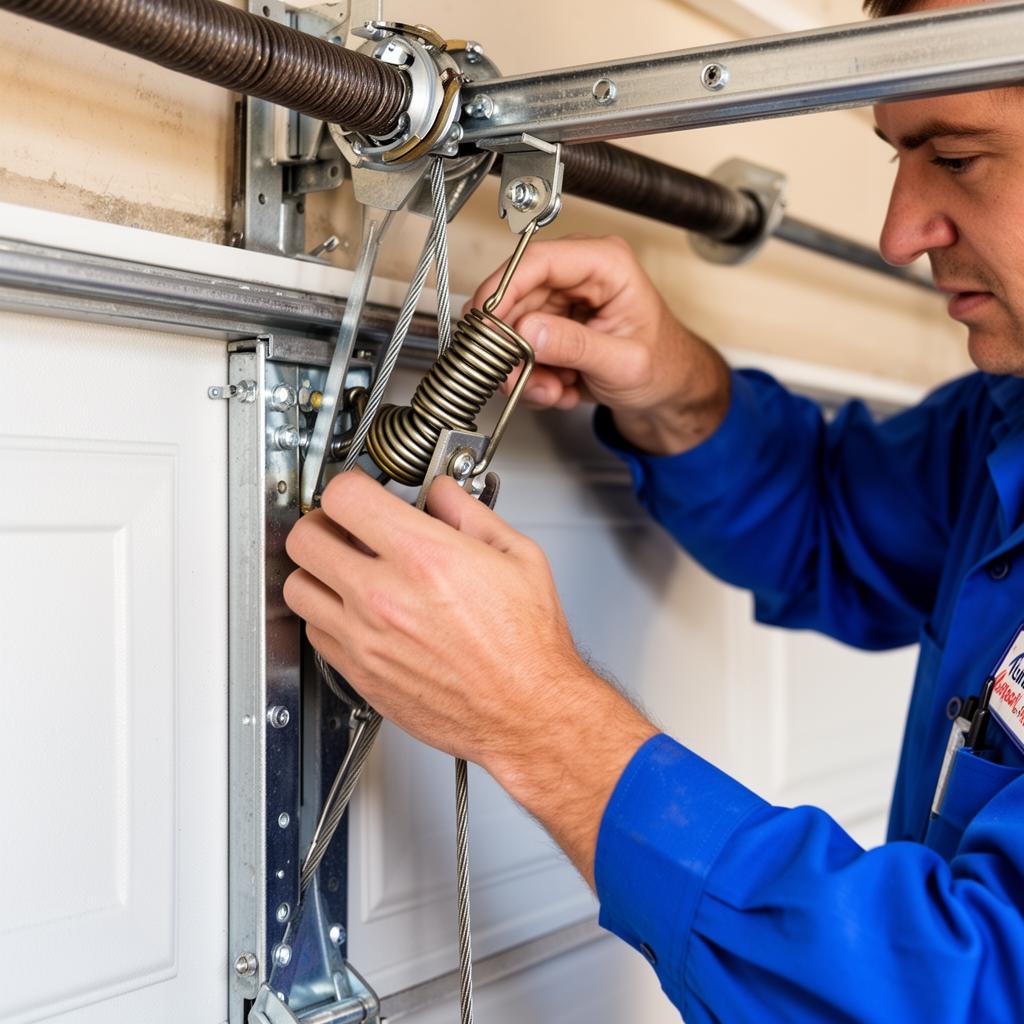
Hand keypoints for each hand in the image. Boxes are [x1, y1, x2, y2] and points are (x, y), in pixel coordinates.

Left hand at [283, 470, 656, 883]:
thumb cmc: (528, 646)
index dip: (349, 486)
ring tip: (344, 569)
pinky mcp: (361, 674)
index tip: (360, 492)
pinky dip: (327, 616)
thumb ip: (469, 513)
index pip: (343, 497)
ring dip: (316, 571)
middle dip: (322, 524)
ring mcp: (366, 638)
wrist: (527, 712)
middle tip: (344, 527)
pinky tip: (357, 611)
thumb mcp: (517, 556)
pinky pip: (315, 632)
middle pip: (304, 539)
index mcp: (424, 557)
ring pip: (298, 587)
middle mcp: (385, 597)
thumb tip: (443, 494)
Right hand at [470, 234, 730, 454]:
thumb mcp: (624, 362)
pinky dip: (534, 377)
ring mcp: (561, 302)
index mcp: (605, 264)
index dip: (502, 290)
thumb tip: (528, 331)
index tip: (483, 325)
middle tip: (518, 378)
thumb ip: (575, 346)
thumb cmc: (664, 367)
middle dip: (514, 347)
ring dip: (526, 370)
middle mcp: (579, 275)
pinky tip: (561, 388)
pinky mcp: (550, 327)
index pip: (538, 261)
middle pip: (515, 298)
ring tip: (556, 390)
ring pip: (513, 330)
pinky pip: (520, 351)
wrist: (669, 392)